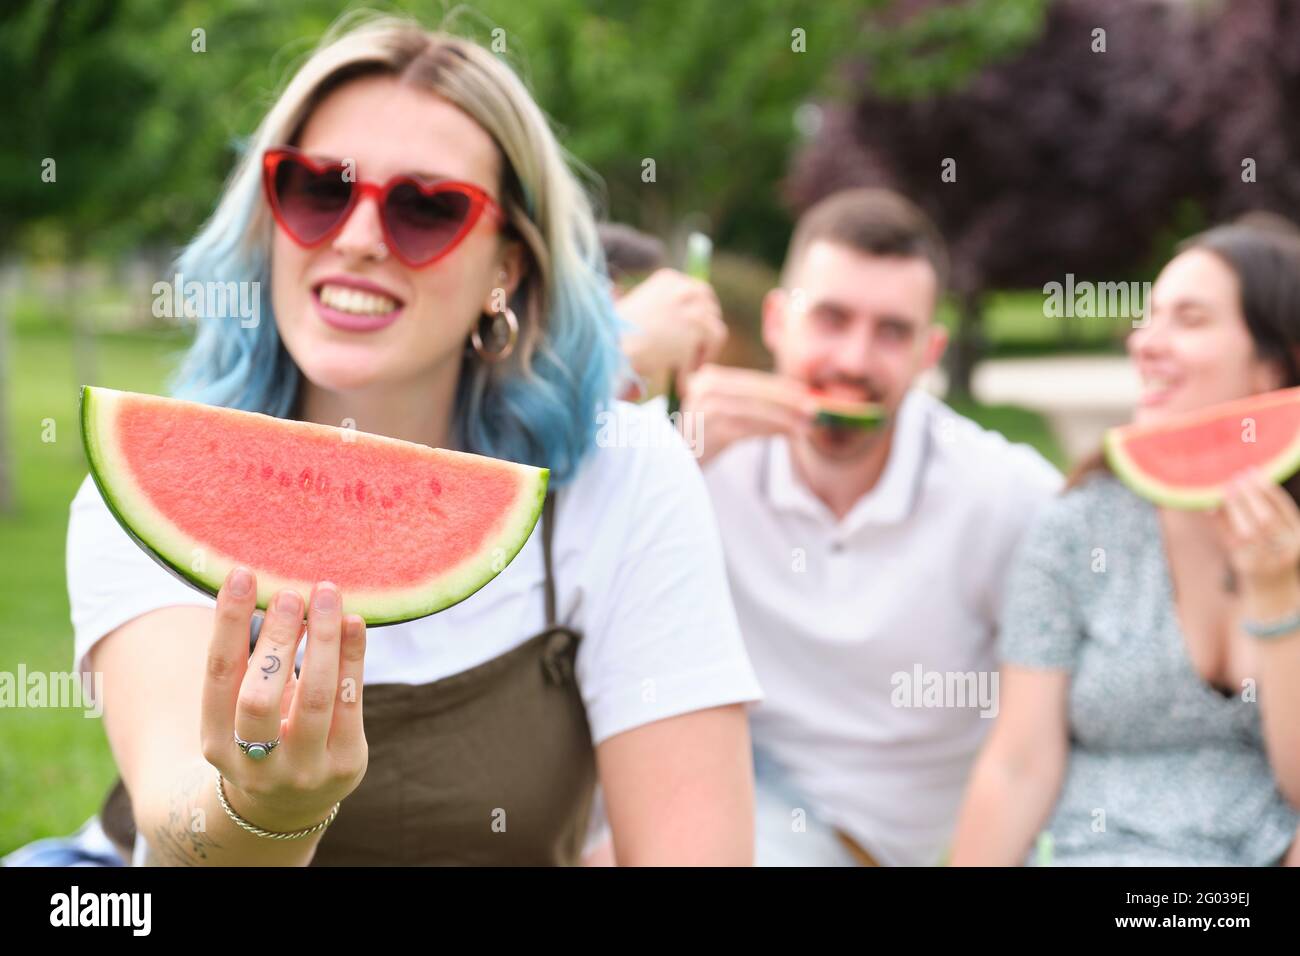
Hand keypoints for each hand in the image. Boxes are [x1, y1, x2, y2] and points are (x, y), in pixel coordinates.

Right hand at [200, 569, 367, 831]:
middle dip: (275, 639)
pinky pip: (350, 704)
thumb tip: (272, 585)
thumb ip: (252, 660)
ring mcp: (301, 769)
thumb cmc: (264, 733)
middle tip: (291, 592)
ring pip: (313, 698)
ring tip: (326, 594)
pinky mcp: (344, 765)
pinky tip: (353, 623)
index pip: (218, 674)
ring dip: (322, 640)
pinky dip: (353, 658)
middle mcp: (254, 761)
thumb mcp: (242, 706)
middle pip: (260, 694)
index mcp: (215, 740)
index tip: (240, 575)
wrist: (290, 806)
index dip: (228, 623)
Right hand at [617, 268, 727, 394]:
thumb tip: (685, 329)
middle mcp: (683, 287)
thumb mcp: (641, 312)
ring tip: (687, 375)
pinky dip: (698, 365)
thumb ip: (664, 313)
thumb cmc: (616, 336)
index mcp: (668, 279)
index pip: (698, 293)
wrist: (613, 347)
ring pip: (714, 330)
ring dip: (702, 355)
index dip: (700, 317)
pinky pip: (711, 348)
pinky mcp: (696, 328)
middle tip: (697, 357)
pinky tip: (683, 383)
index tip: (694, 338)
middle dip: (706, 334)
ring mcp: (691, 306)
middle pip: (711, 309)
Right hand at [678, 363, 816, 465]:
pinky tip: (789, 433)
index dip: (781, 387)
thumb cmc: (697, 443)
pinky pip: (747, 428)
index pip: (750, 381)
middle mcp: (702, 388)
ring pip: (754, 409)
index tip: (806, 394)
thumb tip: (791, 399)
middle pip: (755, 392)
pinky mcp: (707, 431)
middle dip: (788, 401)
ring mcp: (703, 409)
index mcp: (706, 379)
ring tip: (808, 424)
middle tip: (815, 409)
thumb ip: (744, 404)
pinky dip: (772, 429)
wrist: (663, 467)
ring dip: (785, 417)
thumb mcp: (717, 416)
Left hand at [1214, 468, 1299, 593]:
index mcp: (1298, 535)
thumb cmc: (1274, 550)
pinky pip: (1231, 540)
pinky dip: (1221, 522)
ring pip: (1246, 531)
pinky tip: (1212, 508)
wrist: (1273, 590)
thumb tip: (1243, 481)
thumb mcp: (1280, 532)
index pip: (1284, 509)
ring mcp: (1266, 560)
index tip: (1253, 472)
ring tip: (1224, 490)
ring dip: (1234, 508)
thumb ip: (1268, 510)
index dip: (1268, 489)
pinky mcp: (1246, 566)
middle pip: (1266, 520)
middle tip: (1236, 478)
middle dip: (1250, 497)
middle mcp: (1286, 549)